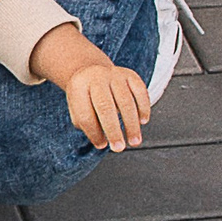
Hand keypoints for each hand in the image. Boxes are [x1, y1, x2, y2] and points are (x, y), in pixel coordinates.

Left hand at [30, 23, 150, 151]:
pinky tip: (143, 121)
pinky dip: (144, 107)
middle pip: (105, 107)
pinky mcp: (130, 74)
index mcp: (78, 87)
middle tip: (119, 148)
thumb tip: (102, 142)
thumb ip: (87, 125)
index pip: (85, 114)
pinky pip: (140, 91)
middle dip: (113, 130)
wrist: (92, 72)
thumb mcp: (77, 108)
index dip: (94, 132)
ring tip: (134, 142)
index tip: (102, 145)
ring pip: (126, 101)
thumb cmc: (85, 97)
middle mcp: (97, 78)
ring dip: (132, 124)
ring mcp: (114, 74)